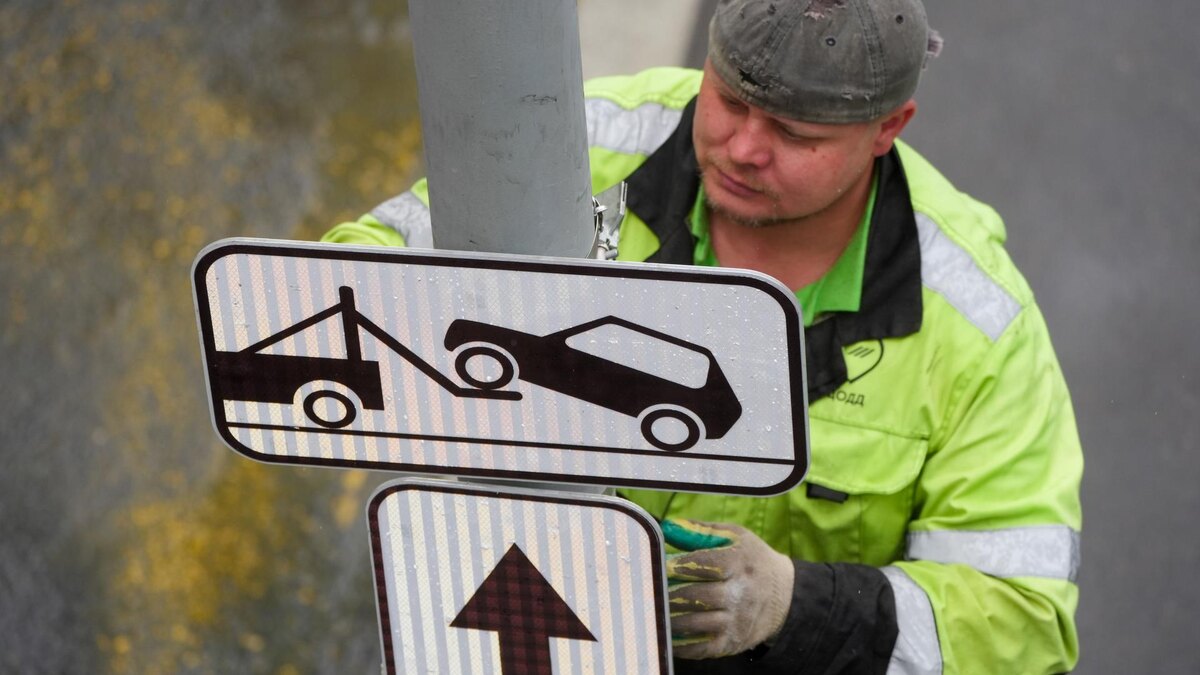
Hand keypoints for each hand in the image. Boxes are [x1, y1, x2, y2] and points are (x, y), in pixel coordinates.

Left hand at [662, 518, 793, 659]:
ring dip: (671, 617)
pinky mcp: (732, 642)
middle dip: (671, 593)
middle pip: (700, 596)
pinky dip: (680, 644)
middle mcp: (741, 594)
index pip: (709, 564)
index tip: (663, 564)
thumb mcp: (734, 536)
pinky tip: (665, 633)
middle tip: (648, 590)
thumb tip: (668, 528)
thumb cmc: (750, 559)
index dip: (683, 565)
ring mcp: (737, 621)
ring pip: (697, 623)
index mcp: (740, 563)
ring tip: (651, 609)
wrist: (784, 596)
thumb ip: (700, 531)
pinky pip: (701, 647)